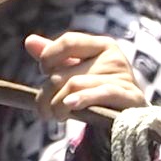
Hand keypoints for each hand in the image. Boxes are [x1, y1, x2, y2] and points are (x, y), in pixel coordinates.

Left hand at [29, 32, 146, 121]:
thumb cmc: (98, 92)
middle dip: (47, 93)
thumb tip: (29, 41)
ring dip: (57, 105)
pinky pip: (100, 94)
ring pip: (75, 86)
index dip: (48, 57)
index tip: (44, 73)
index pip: (68, 42)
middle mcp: (114, 57)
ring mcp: (123, 77)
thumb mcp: (76, 72)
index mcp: (102, 45)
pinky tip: (70, 106)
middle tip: (43, 109)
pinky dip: (82, 99)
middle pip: (65, 71)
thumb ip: (55, 57)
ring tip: (55, 115)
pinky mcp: (130, 98)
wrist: (130, 118)